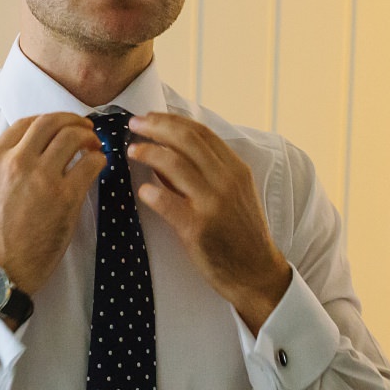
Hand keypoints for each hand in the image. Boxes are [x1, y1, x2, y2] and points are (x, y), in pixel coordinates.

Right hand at [0, 113, 106, 295]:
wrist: (2, 267)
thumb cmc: (0, 231)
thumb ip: (13, 162)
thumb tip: (47, 144)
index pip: (27, 122)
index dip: (52, 120)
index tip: (65, 126)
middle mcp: (16, 161)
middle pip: (52, 122)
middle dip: (74, 121)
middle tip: (87, 131)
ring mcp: (41, 177)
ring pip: (73, 136)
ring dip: (90, 138)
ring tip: (96, 148)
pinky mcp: (65, 196)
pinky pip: (91, 163)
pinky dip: (100, 159)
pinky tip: (100, 166)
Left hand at [126, 112, 291, 331]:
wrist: (257, 273)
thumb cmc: (240, 234)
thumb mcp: (232, 195)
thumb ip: (204, 174)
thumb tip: (164, 154)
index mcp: (236, 169)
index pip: (201, 133)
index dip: (171, 120)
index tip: (150, 117)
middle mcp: (227, 181)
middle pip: (186, 140)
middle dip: (156, 126)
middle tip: (134, 124)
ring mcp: (214, 203)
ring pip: (174, 164)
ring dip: (148, 153)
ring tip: (132, 151)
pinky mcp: (200, 228)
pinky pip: (168, 203)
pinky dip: (152, 193)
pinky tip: (142, 190)